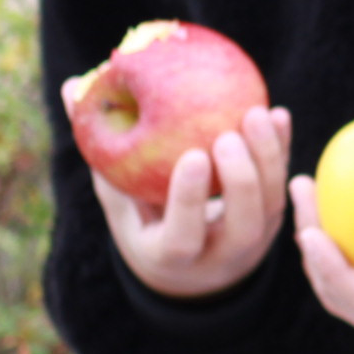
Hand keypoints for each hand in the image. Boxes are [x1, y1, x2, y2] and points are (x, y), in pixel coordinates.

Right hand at [97, 106, 292, 299]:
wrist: (191, 266)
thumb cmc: (143, 221)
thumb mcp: (118, 198)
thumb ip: (99, 152)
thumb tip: (70, 86)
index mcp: (172, 257)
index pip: (184, 234)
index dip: (190, 200)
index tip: (194, 157)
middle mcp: (219, 255)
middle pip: (242, 224)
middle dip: (241, 179)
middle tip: (229, 134)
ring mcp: (254, 240)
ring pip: (271, 205)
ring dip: (269, 159)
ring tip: (258, 113)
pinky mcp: (275, 220)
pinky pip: (283, 186)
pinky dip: (282, 151)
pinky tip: (278, 114)